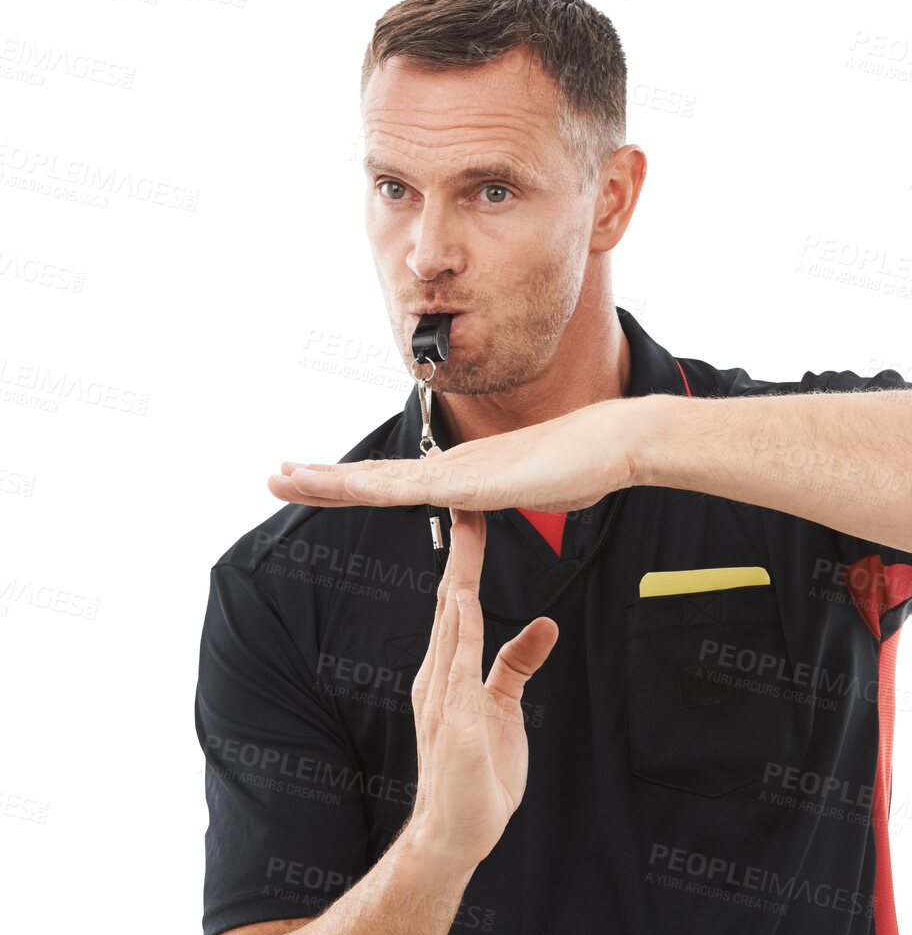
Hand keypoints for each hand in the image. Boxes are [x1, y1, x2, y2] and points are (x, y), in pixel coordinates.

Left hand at [266, 398, 639, 513]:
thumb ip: (517, 491)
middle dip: (321, 479)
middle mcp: (450, 469)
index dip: (353, 485)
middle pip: (373, 477)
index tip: (317, 485)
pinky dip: (368, 486)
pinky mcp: (469, 481)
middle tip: (275, 476)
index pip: (395, 485)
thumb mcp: (537, 489)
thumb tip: (519, 490)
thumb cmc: (585, 465)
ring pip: (378, 480)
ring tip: (282, 477)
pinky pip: (408, 488)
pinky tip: (339, 486)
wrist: (613, 443)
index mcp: (462, 476)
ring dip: (327, 480)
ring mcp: (456, 472)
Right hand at [408, 507, 557, 868]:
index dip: (466, 559)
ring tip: (466, 531)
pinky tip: (466, 601)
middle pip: (450, 601)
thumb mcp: (505, 708)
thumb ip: (518, 664)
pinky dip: (462, 632)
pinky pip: (457, 668)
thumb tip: (544, 624)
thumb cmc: (478, 777)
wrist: (455, 833)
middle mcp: (437, 677)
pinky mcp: (455, 723)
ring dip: (459, 575)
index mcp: (446, 672)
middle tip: (466, 498)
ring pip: (450, 623)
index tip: (474, 518)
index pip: (457, 604)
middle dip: (460, 551)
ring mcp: (442, 698)